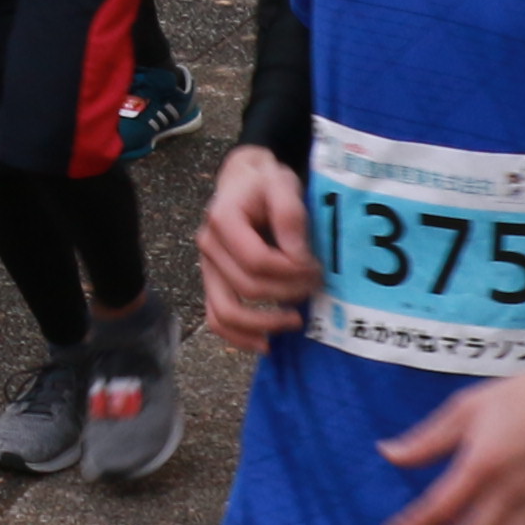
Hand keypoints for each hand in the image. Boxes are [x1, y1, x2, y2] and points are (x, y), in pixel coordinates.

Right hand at [194, 144, 318, 356]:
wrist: (245, 181)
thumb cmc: (266, 183)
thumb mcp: (283, 184)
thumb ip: (290, 215)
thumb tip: (296, 257)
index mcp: (223, 219)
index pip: (257, 260)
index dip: (291, 271)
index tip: (317, 267)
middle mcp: (208, 245)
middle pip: (247, 287)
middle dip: (288, 292)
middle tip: (317, 284)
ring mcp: (207, 267)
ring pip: (225, 312)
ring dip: (264, 323)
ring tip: (295, 320)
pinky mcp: (212, 283)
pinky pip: (217, 319)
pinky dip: (239, 337)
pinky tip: (266, 343)